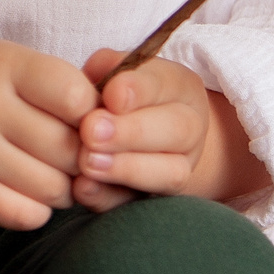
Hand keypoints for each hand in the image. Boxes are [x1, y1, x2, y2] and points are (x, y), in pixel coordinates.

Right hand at [0, 41, 97, 230]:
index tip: (83, 116)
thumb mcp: (11, 61)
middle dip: (83, 153)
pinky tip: (29, 188)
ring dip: (64, 184)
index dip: (93, 112)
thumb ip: (61, 86)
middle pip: (69, 147)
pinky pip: (26, 215)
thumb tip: (116, 133)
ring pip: (53, 186)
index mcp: (1, 63)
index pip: (76, 96)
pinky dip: (38, 208)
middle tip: (75, 149)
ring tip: (52, 167)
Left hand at [72, 50, 256, 210]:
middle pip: (176, 130)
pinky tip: (84, 187)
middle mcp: (189, 128)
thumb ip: (106, 68)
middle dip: (131, 133)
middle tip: (91, 132)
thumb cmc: (116, 93)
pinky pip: (140, 205)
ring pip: (169, 173)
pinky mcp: (157, 200)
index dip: (139, 90)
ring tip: (88, 161)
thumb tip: (95, 88)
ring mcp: (179, 168)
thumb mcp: (114, 70)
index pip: (166, 83)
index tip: (110, 96)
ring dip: (125, 168)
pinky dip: (110, 198)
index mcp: (180, 86)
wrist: (137, 134)